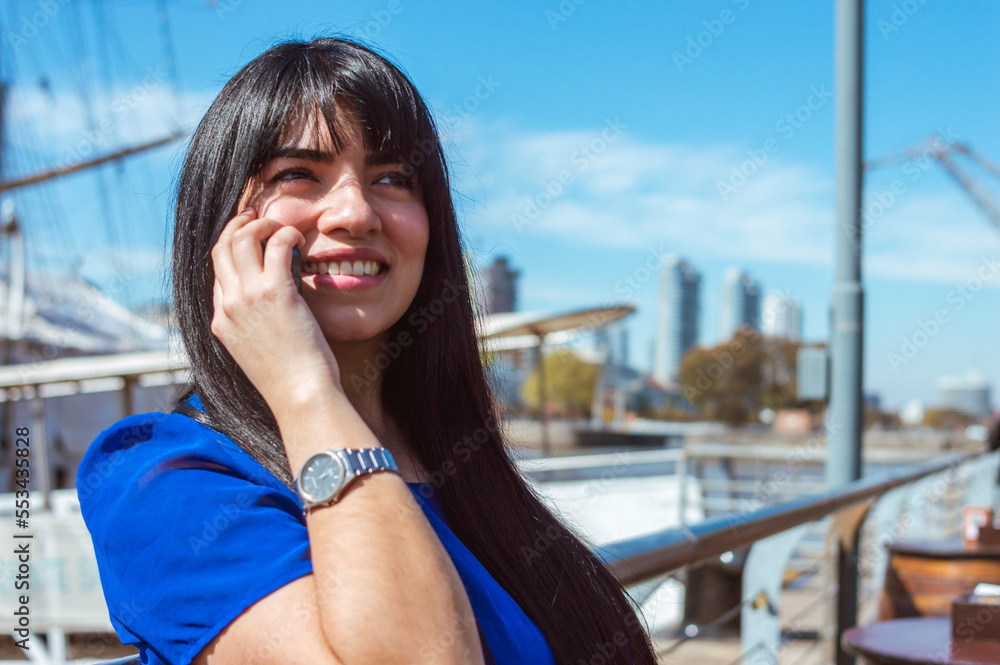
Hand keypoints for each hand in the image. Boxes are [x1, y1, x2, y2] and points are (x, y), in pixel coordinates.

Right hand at [210, 208, 343, 416]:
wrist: (300, 396)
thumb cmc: (290, 381)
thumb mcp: (258, 353)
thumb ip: (255, 327)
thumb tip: (269, 312)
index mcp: (220, 322)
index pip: (216, 273)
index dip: (230, 249)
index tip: (248, 238)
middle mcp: (228, 306)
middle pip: (220, 248)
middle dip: (237, 226)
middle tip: (258, 218)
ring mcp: (248, 298)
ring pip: (241, 239)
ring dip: (261, 224)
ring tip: (280, 226)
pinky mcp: (276, 293)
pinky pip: (276, 245)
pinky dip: (286, 233)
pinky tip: (299, 238)